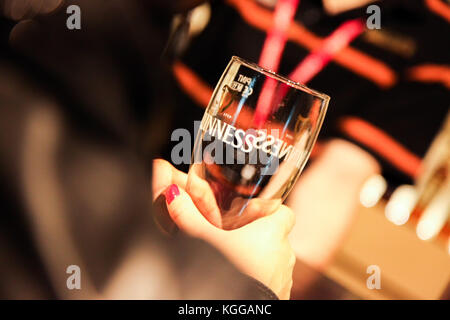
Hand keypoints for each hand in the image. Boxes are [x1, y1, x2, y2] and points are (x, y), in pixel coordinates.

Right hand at [152, 159, 295, 298]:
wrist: (232, 309)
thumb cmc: (227, 274)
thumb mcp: (202, 240)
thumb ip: (188, 215)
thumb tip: (174, 195)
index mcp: (272, 233)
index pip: (284, 211)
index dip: (270, 208)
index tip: (252, 210)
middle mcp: (284, 254)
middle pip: (277, 235)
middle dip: (259, 234)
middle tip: (235, 235)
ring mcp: (284, 277)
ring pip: (275, 259)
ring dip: (260, 257)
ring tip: (235, 259)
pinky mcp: (280, 295)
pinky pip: (273, 280)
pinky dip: (261, 277)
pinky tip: (240, 279)